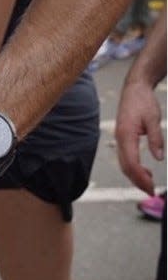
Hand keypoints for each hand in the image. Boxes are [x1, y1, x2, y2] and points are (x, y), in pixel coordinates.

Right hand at [115, 79, 163, 194]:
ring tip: (148, 184)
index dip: (141, 177)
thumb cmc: (143, 101)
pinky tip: (144, 171)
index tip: (151, 187)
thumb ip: (156, 138)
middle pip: (126, 166)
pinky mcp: (122, 137)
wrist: (134, 88)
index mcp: (126, 134)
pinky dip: (133, 167)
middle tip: (151, 191)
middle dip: (137, 181)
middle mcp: (120, 138)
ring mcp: (120, 138)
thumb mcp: (154, 119)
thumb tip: (159, 158)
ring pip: (124, 163)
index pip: (132, 162)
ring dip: (135, 176)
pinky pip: (125, 157)